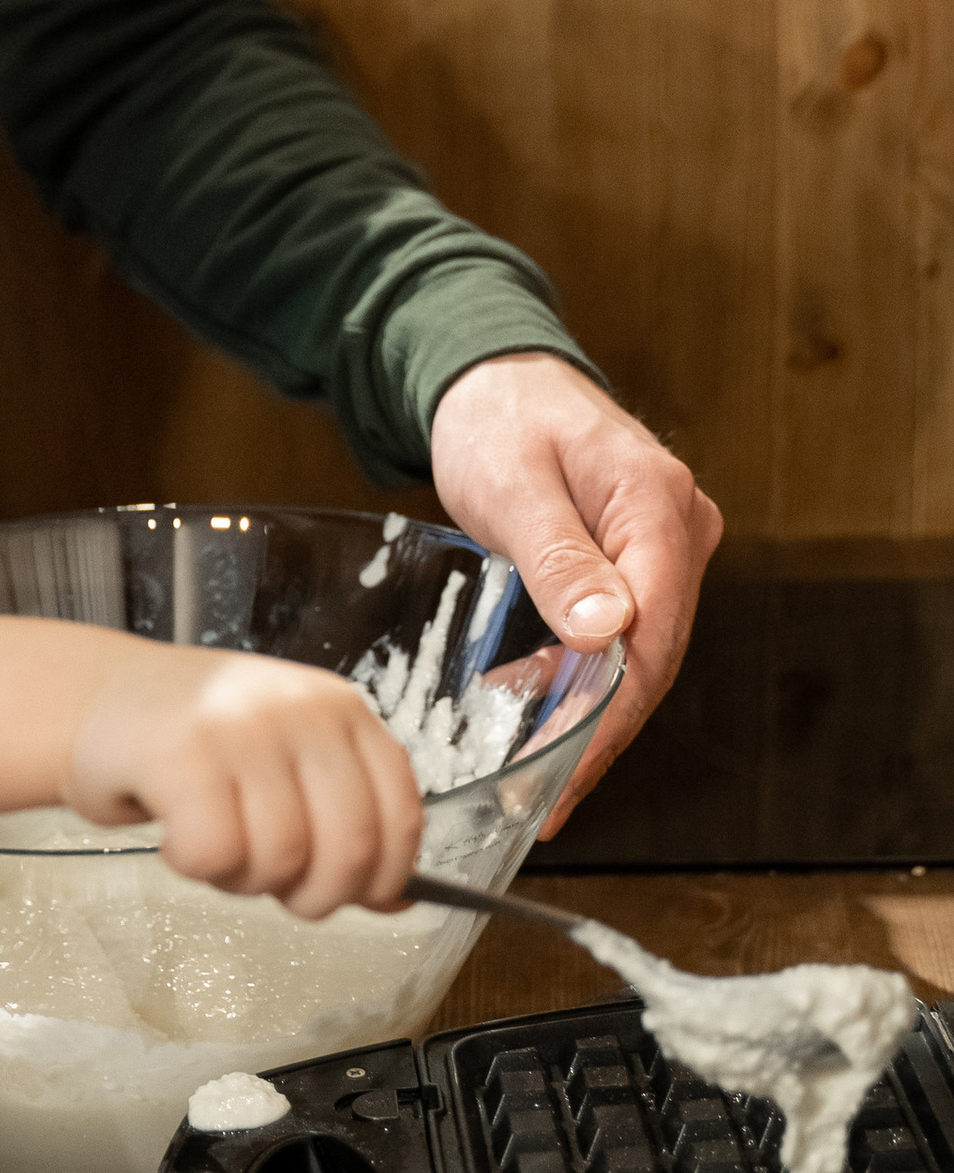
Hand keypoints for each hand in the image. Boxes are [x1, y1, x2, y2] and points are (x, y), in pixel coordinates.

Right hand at [64, 639, 421, 918]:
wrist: (97, 698)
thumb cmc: (196, 744)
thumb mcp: (286, 766)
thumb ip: (342, 824)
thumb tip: (397, 898)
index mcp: (339, 709)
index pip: (399, 811)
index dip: (384, 875)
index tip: (355, 896)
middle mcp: (298, 708)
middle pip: (349, 847)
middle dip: (314, 895)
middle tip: (273, 886)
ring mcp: (240, 726)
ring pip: (280, 858)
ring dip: (242, 880)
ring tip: (214, 846)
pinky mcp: (181, 753)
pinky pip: (214, 854)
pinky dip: (193, 865)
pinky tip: (175, 836)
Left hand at [426, 353, 721, 824]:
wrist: (492, 376)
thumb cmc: (498, 416)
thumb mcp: (513, 485)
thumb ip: (560, 557)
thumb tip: (609, 632)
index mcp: (658, 504)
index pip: (654, 632)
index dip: (612, 712)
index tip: (568, 768)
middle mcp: (679, 528)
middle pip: (654, 652)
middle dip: (602, 729)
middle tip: (547, 796)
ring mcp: (664, 545)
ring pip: (641, 649)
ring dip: (591, 710)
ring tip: (540, 776)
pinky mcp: (640, 558)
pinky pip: (623, 631)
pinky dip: (580, 674)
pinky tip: (533, 704)